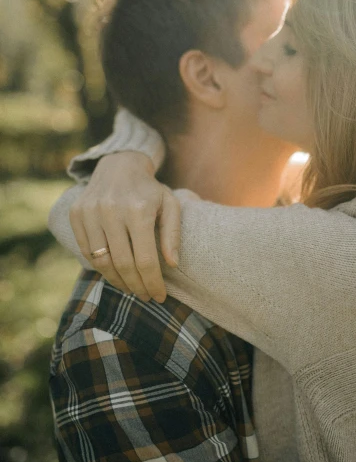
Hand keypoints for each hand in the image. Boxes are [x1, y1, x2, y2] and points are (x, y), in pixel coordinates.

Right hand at [69, 151, 179, 302]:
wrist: (119, 165)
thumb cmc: (149, 190)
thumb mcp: (170, 205)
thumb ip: (173, 235)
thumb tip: (172, 265)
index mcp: (139, 210)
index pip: (145, 259)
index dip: (153, 283)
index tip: (160, 296)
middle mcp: (112, 211)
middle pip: (123, 264)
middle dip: (136, 286)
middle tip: (146, 296)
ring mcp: (90, 212)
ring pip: (101, 262)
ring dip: (117, 281)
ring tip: (131, 288)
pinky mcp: (76, 214)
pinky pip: (86, 251)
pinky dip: (101, 267)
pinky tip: (115, 273)